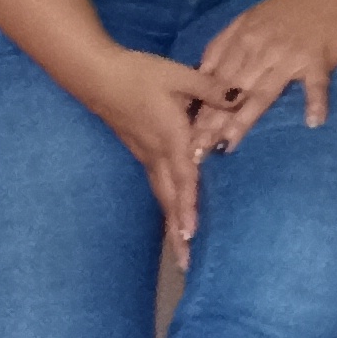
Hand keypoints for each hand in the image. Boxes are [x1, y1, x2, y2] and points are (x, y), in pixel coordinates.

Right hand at [61, 47, 245, 266]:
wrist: (95, 73)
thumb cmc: (139, 73)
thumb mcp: (180, 76)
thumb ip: (211, 89)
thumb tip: (241, 98)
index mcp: (170, 138)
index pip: (184, 179)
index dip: (189, 208)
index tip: (191, 236)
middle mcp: (155, 154)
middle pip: (169, 199)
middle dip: (177, 233)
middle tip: (186, 264)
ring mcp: (144, 154)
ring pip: (161, 194)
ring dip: (171, 223)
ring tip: (181, 249)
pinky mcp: (138, 149)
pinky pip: (155, 183)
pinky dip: (166, 203)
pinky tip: (173, 213)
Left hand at [197, 0, 336, 139]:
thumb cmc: (293, 6)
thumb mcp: (251, 17)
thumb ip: (225, 43)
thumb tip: (201, 73)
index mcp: (243, 38)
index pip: (214, 79)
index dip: (198, 108)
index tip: (184, 134)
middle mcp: (262, 49)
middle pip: (232, 91)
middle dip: (212, 122)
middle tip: (195, 151)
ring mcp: (291, 55)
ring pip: (263, 92)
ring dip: (244, 119)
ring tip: (229, 144)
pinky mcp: (320, 59)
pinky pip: (316, 84)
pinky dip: (316, 101)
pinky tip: (313, 121)